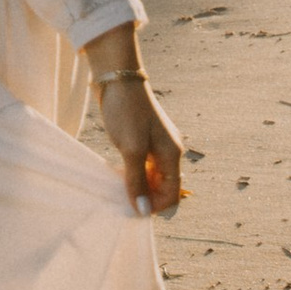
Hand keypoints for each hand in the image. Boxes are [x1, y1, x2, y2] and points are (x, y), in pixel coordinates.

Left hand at [94, 72, 183, 216]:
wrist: (117, 79)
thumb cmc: (126, 112)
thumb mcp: (131, 149)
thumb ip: (138, 181)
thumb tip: (143, 210)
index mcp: (172, 154)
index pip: (172, 193)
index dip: (155, 206)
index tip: (132, 209)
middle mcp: (169, 151)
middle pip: (164, 187)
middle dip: (147, 197)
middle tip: (123, 199)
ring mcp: (157, 144)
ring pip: (154, 177)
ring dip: (140, 186)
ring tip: (120, 187)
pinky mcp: (145, 139)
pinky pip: (145, 166)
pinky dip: (135, 174)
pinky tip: (120, 173)